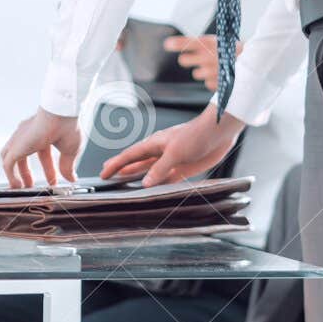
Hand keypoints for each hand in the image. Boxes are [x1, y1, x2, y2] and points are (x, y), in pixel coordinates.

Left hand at [0, 108, 82, 187]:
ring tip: (21, 188)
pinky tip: (18, 186)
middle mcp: (29, 135)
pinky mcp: (16, 147)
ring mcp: (20, 140)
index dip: (48, 168)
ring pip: (10, 157)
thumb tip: (71, 178)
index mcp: (43, 133)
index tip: (53, 181)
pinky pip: (7, 164)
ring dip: (15, 174)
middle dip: (27, 172)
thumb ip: (67, 165)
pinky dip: (11, 176)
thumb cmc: (68, 125)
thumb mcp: (70, 150)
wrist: (61, 113)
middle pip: (24, 156)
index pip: (43, 153)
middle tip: (31, 185)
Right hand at [100, 109, 244, 186]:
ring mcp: (171, 159)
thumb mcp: (175, 152)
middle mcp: (160, 152)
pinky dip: (158, 184)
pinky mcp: (183, 166)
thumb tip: (143, 183)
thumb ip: (159, 169)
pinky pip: (166, 178)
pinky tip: (153, 189)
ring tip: (125, 183)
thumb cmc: (196, 135)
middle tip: (109, 176)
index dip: (115, 164)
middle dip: (123, 169)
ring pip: (150, 171)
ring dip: (139, 177)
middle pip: (137, 163)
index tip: (103, 172)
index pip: (129, 156)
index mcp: (154, 144)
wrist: (219, 132)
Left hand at [163, 34, 239, 91]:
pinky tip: (223, 74)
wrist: (257, 64)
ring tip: (217, 65)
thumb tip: (168, 43)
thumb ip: (194, 43)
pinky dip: (213, 79)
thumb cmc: (233, 51)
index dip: (177, 44)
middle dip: (188, 59)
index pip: (187, 42)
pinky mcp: (219, 84)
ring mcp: (213, 71)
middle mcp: (209, 57)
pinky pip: (207, 83)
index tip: (167, 44)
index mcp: (210, 43)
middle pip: (184, 60)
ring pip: (197, 73)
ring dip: (203, 70)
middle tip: (194, 58)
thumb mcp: (217, 42)